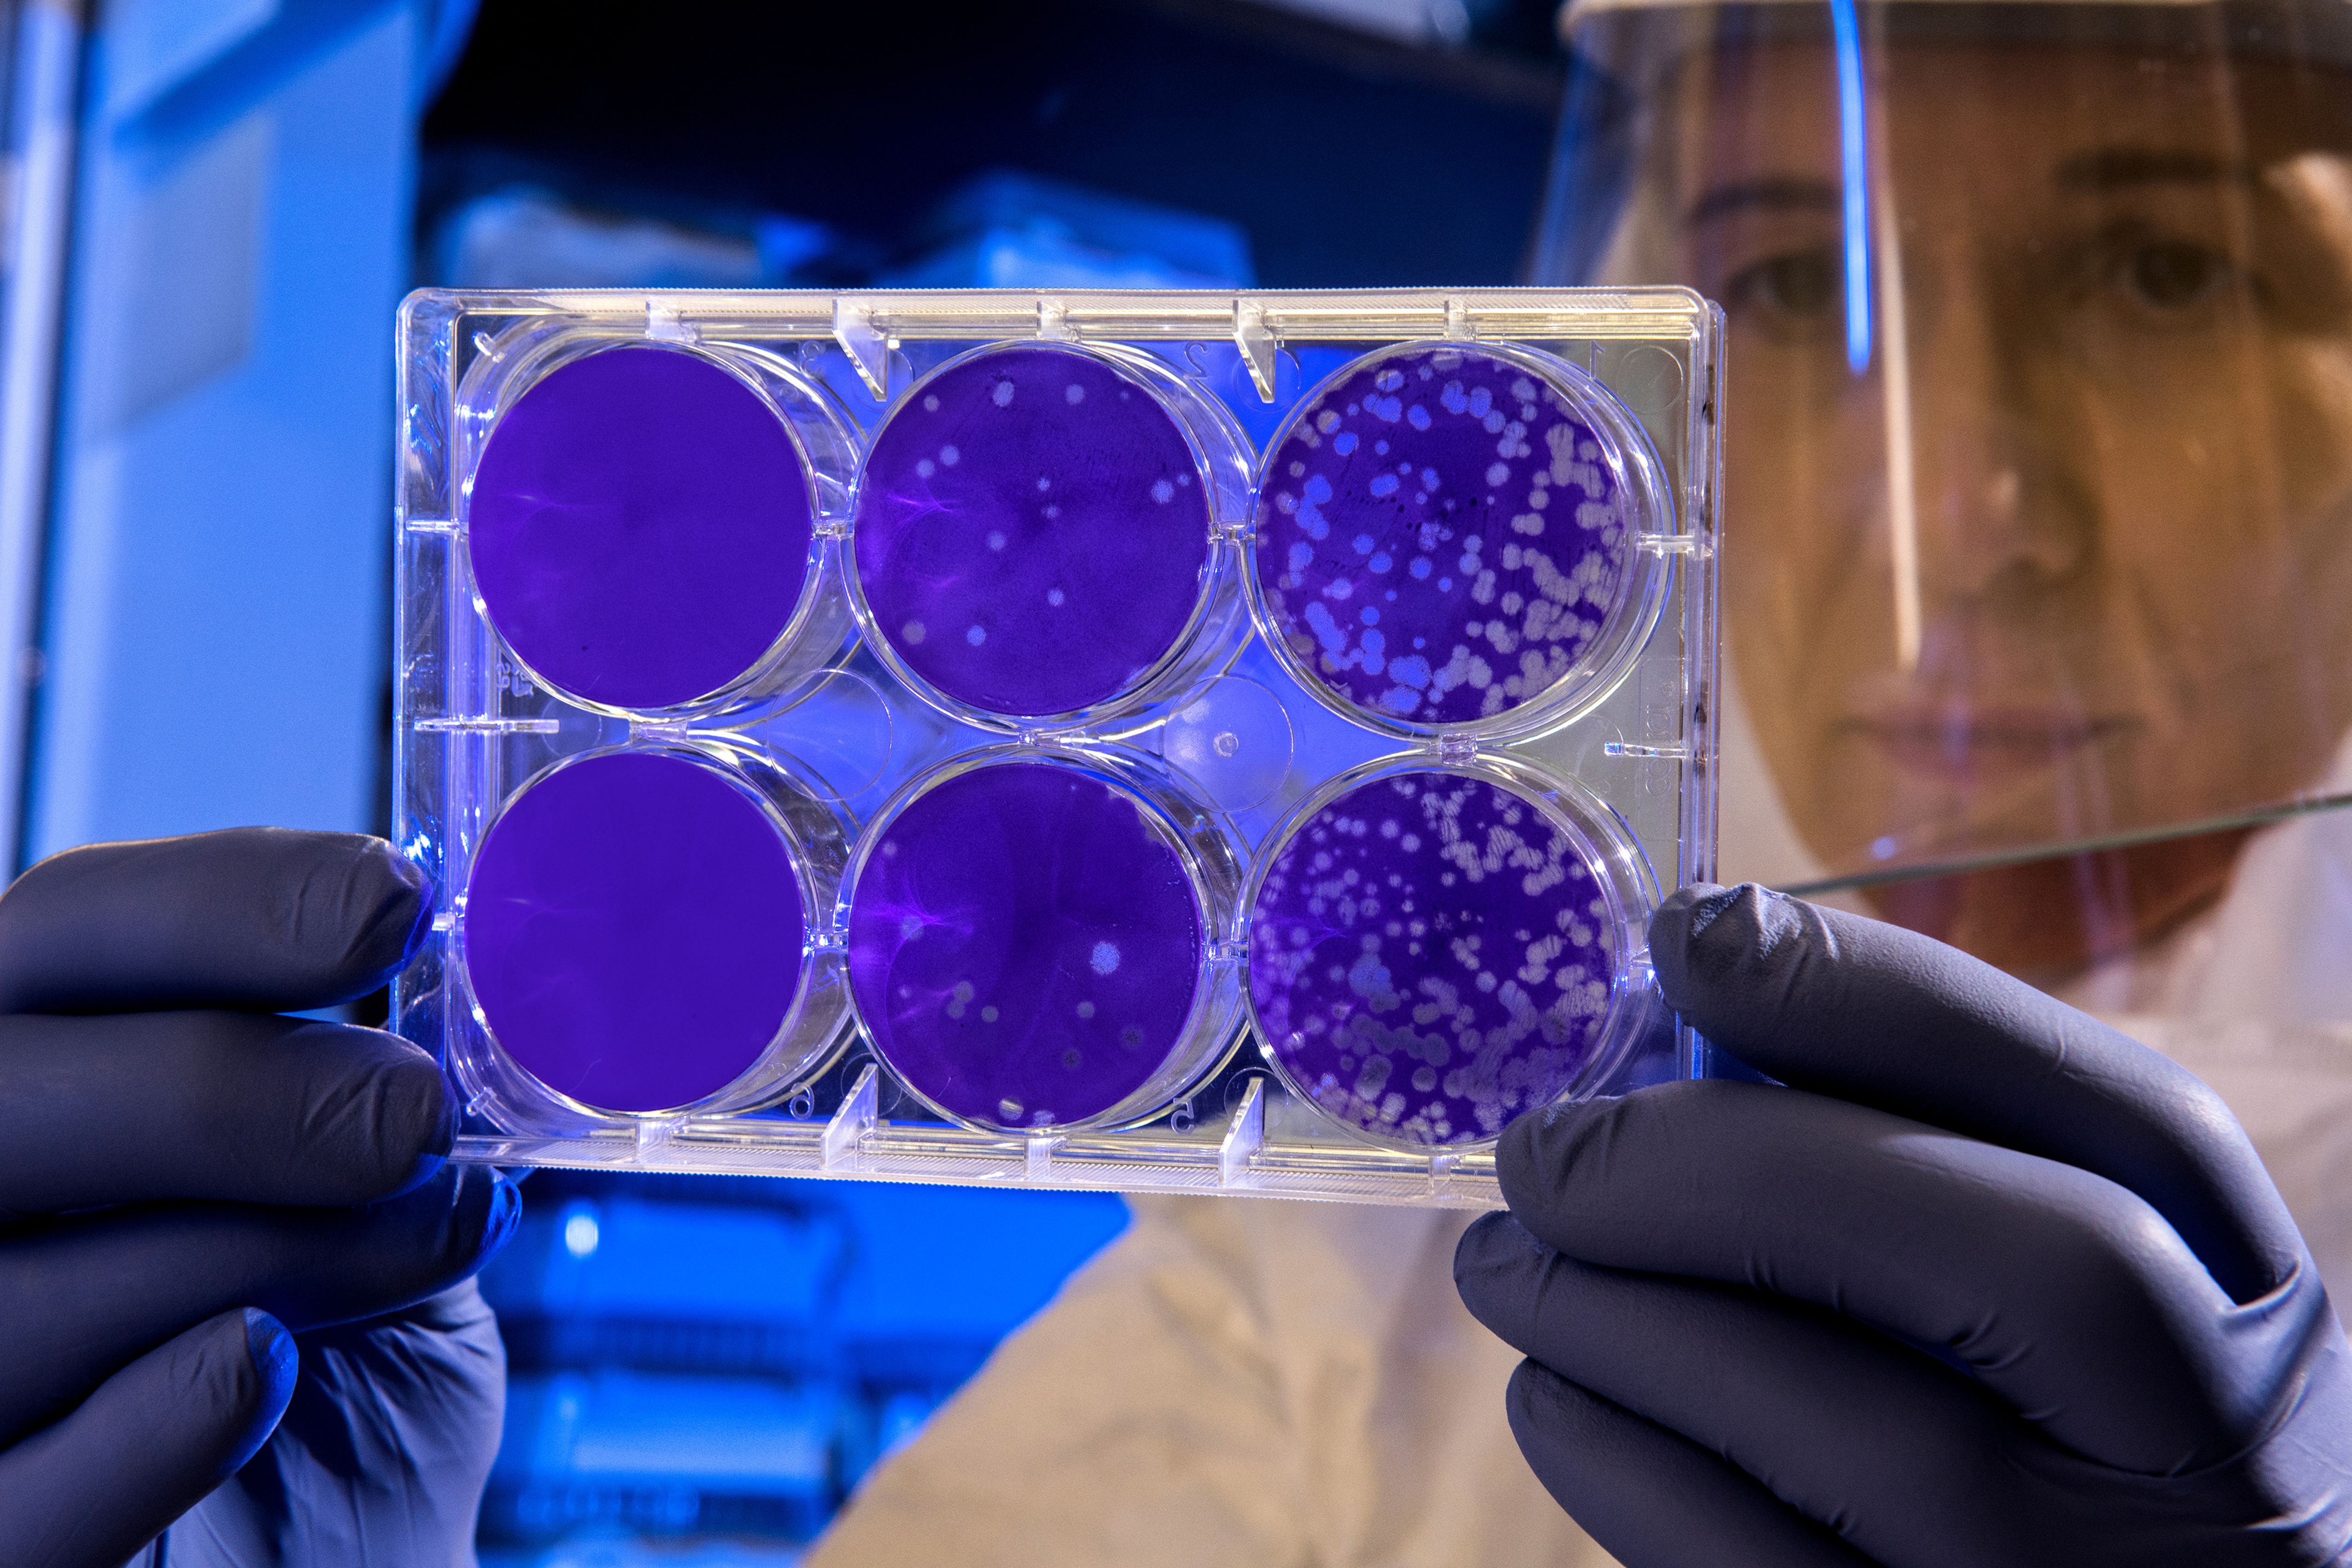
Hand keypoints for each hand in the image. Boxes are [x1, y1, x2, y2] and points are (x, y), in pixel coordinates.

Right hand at [0, 829, 516, 1567]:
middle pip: (3, 1095)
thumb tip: (457, 994)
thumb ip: (363, 1100)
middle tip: (411, 1113)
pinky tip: (265, 1368)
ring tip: (426, 1239)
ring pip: (22, 1295)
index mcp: (28, 1070)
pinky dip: (152, 1423)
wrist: (336, 1546)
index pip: (63, 931)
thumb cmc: (338, 1357)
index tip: (392, 900)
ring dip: (257, 1253)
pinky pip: (18, 1499)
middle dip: (222, 1086)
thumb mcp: (361, 1205)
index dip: (221, 904)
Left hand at [1456, 883, 2351, 1566]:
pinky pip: (1732, 1562)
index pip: (2135, 1119)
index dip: (1900, 1005)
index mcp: (2250, 1313)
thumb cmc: (2032, 1447)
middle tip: (1545, 1145)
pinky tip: (1556, 1388)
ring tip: (1509, 1259)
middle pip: (2024, 1263)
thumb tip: (1684, 1029)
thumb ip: (1927, 1171)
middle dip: (1741, 1168)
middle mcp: (2211, 1462)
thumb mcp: (2063, 1304)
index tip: (1693, 934)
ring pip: (1840, 1426)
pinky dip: (1611, 1452)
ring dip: (1617, 1312)